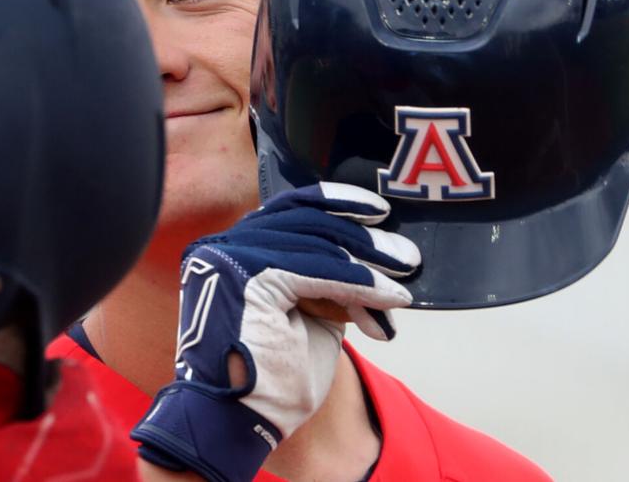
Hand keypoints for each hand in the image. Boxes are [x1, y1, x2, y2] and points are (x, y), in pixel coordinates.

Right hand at [130, 182, 420, 481]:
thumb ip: (321, 279)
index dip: (335, 204)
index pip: (289, 210)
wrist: (235, 424)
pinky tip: (385, 298)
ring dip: (365, 263)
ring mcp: (228, 259)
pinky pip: (312, 270)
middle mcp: (223, 246)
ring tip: (401, 283)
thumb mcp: (304, 314)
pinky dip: (355, 283)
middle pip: (303, 219)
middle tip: (404, 254)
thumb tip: (365, 257)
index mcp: (230, 249)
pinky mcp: (243, 279)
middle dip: (360, 235)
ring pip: (312, 242)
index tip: (375, 213)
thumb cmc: (267, 378)